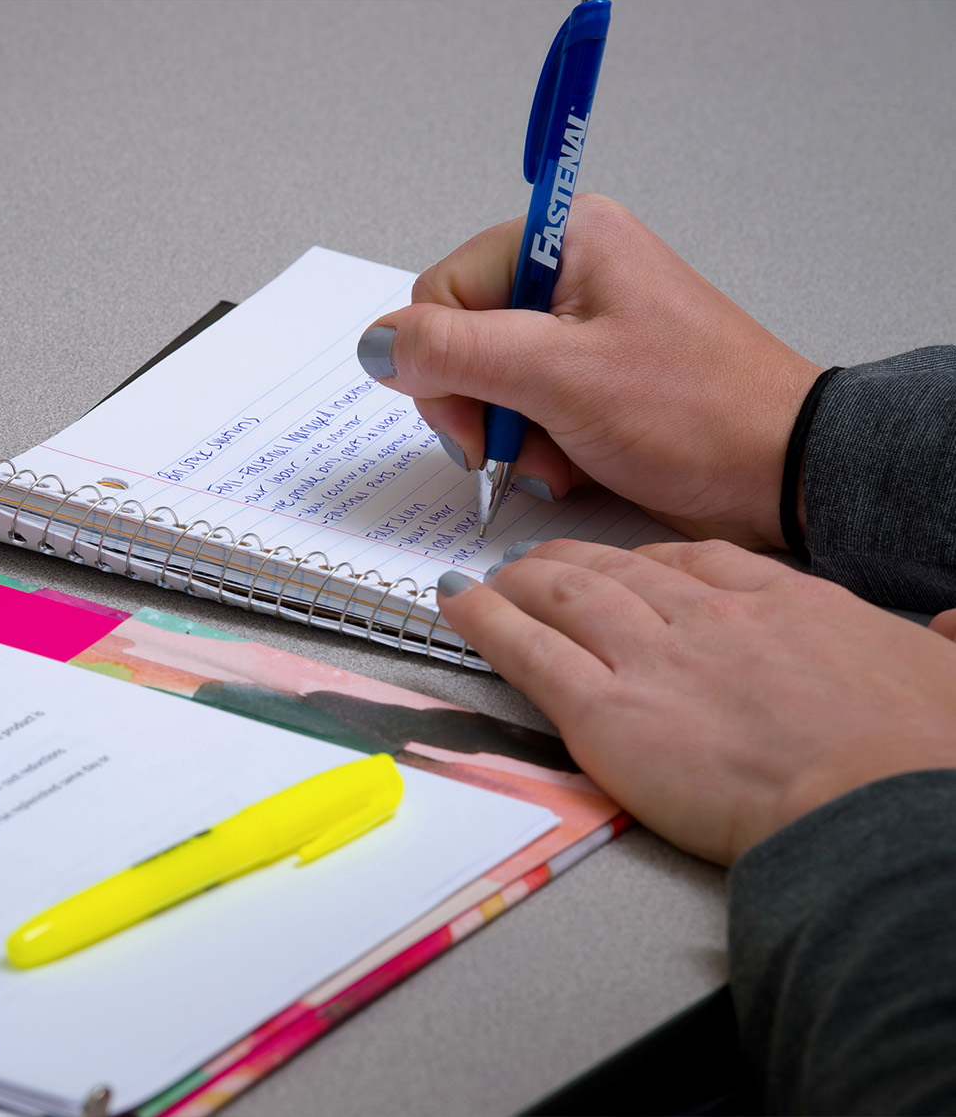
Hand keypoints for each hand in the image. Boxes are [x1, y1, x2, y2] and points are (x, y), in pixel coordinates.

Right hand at [360, 195, 823, 549]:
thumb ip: (454, 351)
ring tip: (558, 459)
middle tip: (512, 445)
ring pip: (486, 384)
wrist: (781, 474)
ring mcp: (581, 331)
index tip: (474, 420)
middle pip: (458, 341)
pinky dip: (535, 448)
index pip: (441, 293)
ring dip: (508, 437)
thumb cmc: (697, 413)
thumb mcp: (559, 375)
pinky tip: (571, 465)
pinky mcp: (593, 379)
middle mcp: (569, 275)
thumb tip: (376, 343)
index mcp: (565, 239)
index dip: (440, 363)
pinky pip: (524, 410)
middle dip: (477, 407)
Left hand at [437, 540, 955, 864]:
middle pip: (618, 570)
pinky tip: (458, 604)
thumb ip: (937, 646)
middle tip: (538, 563)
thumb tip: (953, 631)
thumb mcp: (945, 672)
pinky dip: (483, 621)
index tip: (630, 562)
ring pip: (563, 597)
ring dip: (519, 582)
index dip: (650, 561)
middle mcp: (707, 616)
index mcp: (785, 602)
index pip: (699, 562)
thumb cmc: (922, 750)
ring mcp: (650, 657)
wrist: (881, 802)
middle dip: (570, 562)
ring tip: (490, 579)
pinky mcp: (605, 710)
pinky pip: (526, 651)